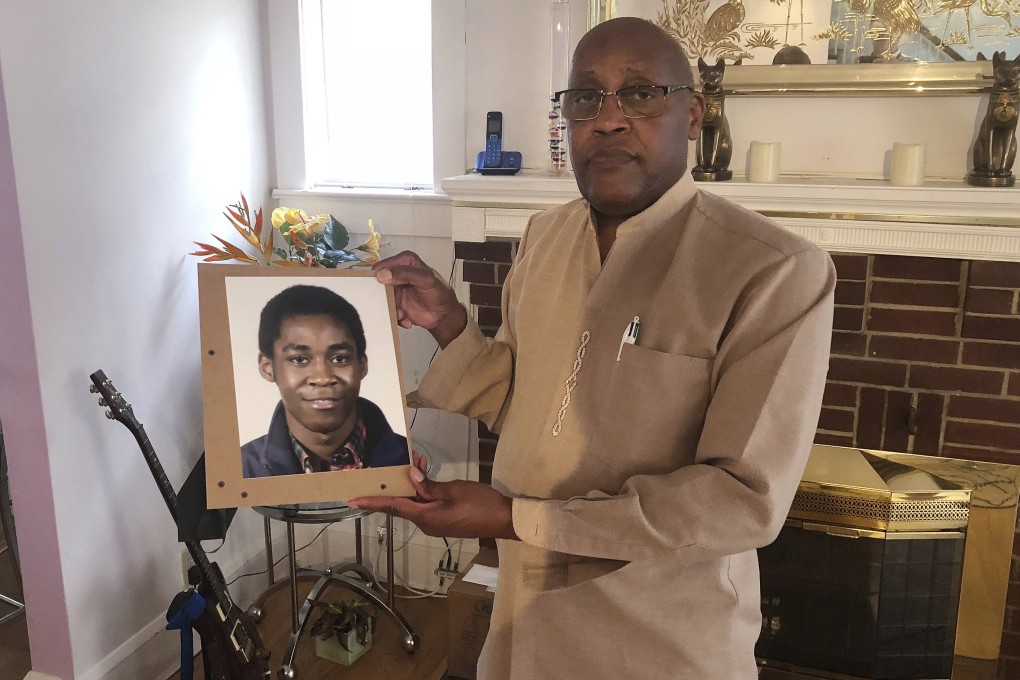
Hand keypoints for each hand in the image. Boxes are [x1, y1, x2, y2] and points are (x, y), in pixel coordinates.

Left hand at [348, 452, 518, 539]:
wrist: (504, 520)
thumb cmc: (480, 504)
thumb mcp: (454, 490)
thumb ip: (429, 485)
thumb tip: (411, 477)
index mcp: (426, 517)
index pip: (393, 507)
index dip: (372, 502)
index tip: (352, 500)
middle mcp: (426, 523)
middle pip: (402, 504)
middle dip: (399, 483)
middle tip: (407, 463)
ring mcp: (436, 524)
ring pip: (415, 503)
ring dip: (414, 485)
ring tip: (422, 463)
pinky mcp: (444, 521)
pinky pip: (426, 506)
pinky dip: (423, 491)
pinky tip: (429, 477)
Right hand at [373, 251, 466, 347]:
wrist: (444, 315)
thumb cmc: (439, 293)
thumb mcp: (426, 280)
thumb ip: (405, 274)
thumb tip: (383, 274)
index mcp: (406, 262)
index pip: (384, 265)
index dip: (379, 276)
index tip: (382, 287)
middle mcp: (399, 275)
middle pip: (380, 284)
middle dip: (384, 297)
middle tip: (393, 304)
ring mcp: (397, 290)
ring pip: (383, 299)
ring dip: (391, 309)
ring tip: (402, 315)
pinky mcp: (396, 304)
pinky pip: (388, 310)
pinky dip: (396, 316)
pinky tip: (406, 319)